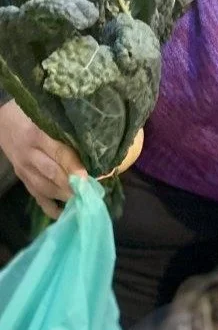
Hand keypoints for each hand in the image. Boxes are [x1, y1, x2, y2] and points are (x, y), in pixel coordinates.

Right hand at [0, 100, 85, 219]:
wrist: (2, 121)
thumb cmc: (33, 115)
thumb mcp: (47, 116)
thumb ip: (66, 130)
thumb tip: (95, 147)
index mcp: (37, 134)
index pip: (58, 152)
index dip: (73, 166)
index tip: (88, 178)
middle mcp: (28, 153)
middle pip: (52, 173)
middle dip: (72, 185)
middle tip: (90, 195)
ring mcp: (23, 168)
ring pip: (44, 187)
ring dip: (64, 196)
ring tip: (83, 203)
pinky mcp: (22, 178)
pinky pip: (36, 195)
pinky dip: (50, 207)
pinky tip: (64, 214)